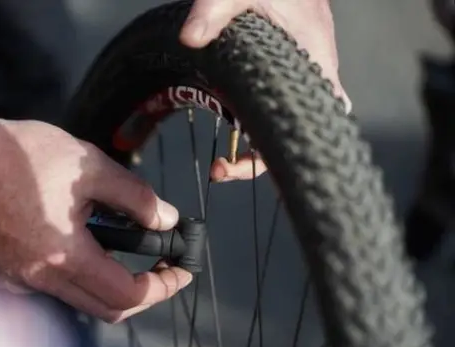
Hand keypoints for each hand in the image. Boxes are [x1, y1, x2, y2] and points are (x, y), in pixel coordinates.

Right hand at [0, 104, 192, 322]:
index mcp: (64, 254)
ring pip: (76, 299)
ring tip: (117, 245)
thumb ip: (135, 198)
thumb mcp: (90, 165)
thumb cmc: (19, 154)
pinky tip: (73, 242)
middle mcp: (38, 278)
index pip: (127, 295)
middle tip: (159, 269)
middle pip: (104, 309)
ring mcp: (15, 279)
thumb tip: (165, 220)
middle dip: (140, 293)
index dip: (162, 287)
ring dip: (105, 282)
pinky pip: (47, 287)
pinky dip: (72, 274)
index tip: (179, 272)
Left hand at [180, 0, 349, 181]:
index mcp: (312, 60)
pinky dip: (254, 126)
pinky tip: (229, 131)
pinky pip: (274, 109)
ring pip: (285, 126)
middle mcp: (311, 75)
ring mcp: (299, 75)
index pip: (318, 117)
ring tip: (221, 164)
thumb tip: (190, 38)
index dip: (292, 148)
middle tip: (223, 169)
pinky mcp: (285, 71)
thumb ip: (213, 10)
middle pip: (298, 135)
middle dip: (262, 160)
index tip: (253, 164)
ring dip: (255, 148)